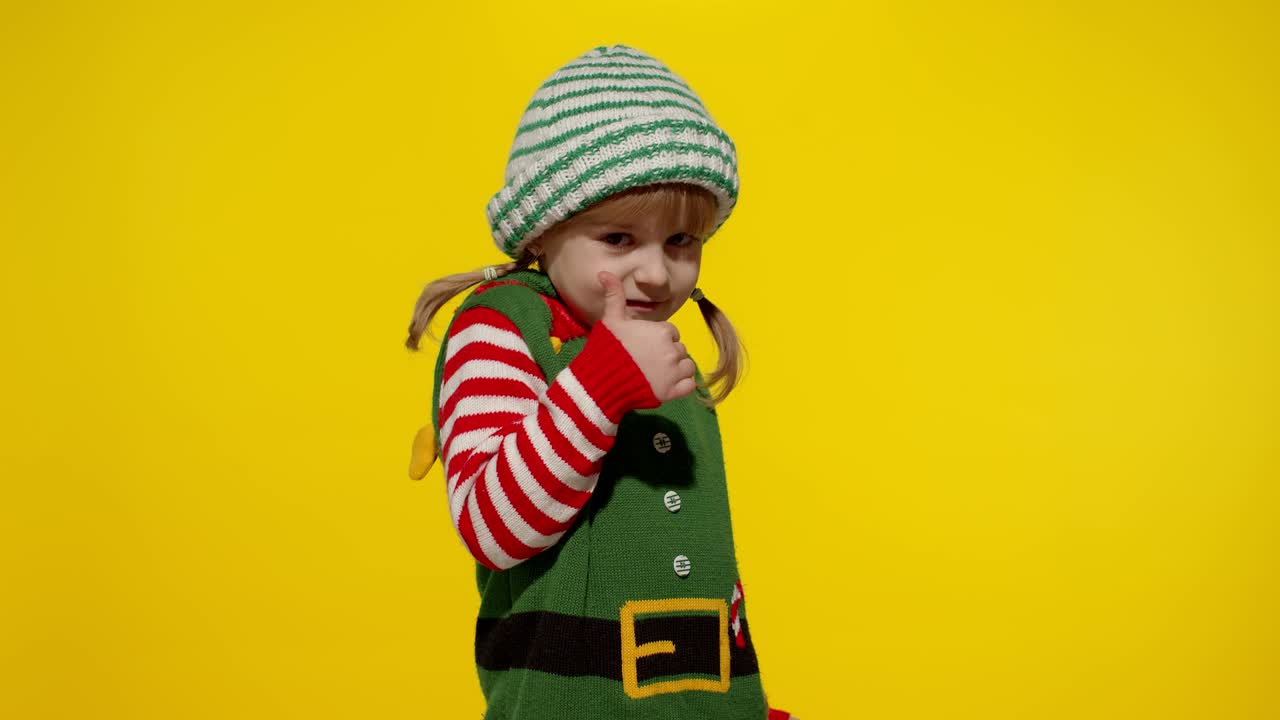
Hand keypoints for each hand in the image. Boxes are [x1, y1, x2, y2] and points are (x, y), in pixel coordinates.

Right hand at [597, 270, 696, 402]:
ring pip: (687, 366)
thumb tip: (604, 272)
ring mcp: (674, 373)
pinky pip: (690, 385)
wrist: (601, 381)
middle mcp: (672, 350)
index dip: (657, 339)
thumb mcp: (610, 320)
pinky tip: (667, 384)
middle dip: (667, 354)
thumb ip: (613, 295)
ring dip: (676, 369)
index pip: (670, 333)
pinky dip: (682, 385)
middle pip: (678, 349)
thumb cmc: (606, 349)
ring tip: (656, 373)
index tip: (642, 346)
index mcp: (662, 331)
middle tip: (646, 361)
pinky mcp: (673, 392)